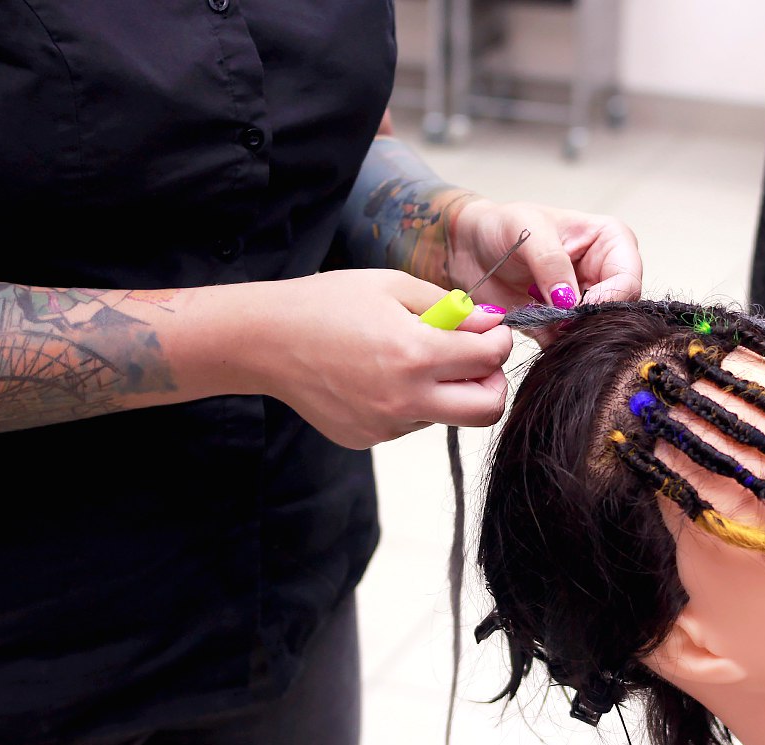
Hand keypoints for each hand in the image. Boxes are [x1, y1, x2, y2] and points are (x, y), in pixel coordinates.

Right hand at [247, 269, 511, 448]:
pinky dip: (412, 400)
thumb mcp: (393, 286)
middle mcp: (405, 398)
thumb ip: (449, 308)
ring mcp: (387, 425)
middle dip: (493, 383)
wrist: (265, 341)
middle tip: (477, 362)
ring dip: (446, 390)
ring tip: (407, 358)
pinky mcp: (369, 438)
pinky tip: (378, 375)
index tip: (491, 332)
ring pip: (447, 415)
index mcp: (415, 354)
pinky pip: (411, 422)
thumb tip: (490, 325)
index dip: (499, 341)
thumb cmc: (327, 304)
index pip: (490, 359)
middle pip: (487, 410)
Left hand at [449, 199, 642, 341]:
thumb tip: (569, 302)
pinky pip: (569, 347)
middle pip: (617, 312)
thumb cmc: (502, 226)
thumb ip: (551, 263)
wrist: (470, 247)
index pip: (628, 280)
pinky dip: (554, 347)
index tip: (575, 308)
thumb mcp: (528, 231)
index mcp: (611, 242)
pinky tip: (532, 331)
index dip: (607, 299)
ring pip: (595, 333)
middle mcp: (605, 275)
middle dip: (588, 322)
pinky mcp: (563, 326)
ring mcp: (586, 303)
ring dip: (569, 337)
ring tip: (538, 321)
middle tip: (555, 322)